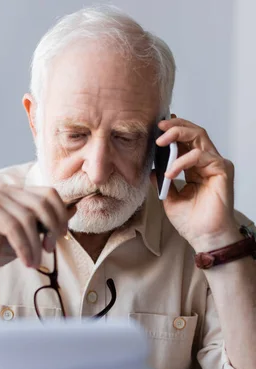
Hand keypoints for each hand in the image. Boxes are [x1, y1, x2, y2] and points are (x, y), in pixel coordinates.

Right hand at [0, 184, 72, 283]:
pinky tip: (26, 262)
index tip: (62, 236)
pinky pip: (14, 228)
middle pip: (43, 202)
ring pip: (28, 218)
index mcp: (14, 191)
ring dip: (36, 244)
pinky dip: (24, 248)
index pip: (49, 193)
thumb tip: (74, 208)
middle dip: (52, 228)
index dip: (61, 214)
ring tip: (35, 262)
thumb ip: (47, 221)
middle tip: (50, 250)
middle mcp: (3, 189)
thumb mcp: (30, 235)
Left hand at [154, 117, 238, 250]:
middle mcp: (207, 162)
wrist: (203, 236)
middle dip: (175, 126)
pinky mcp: (222, 170)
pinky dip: (182, 161)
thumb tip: (152, 168)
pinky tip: (170, 172)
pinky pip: (200, 155)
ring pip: (199, 137)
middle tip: (159, 127)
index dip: (173, 131)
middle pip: (194, 132)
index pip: (186, 141)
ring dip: (177, 136)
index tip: (156, 128)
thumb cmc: (191, 221)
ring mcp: (215, 165)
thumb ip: (162, 181)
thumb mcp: (169, 198)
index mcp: (195, 167)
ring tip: (160, 144)